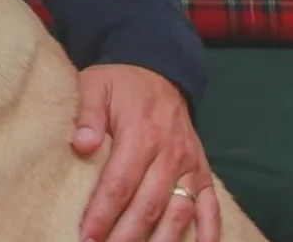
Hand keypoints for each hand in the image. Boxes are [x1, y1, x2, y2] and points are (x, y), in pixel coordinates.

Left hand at [73, 63, 219, 241]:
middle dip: (126, 235)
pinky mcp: (203, 171)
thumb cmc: (119, 82)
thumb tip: (81, 145)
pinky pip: (210, 207)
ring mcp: (190, 165)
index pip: (120, 183)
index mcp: (141, 135)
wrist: (158, 69)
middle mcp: (170, 155)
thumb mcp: (95, 86)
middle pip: (148, 205)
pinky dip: (209, 232)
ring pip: (179, 213)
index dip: (103, 213)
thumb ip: (88, 116)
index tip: (87, 235)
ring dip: (162, 241)